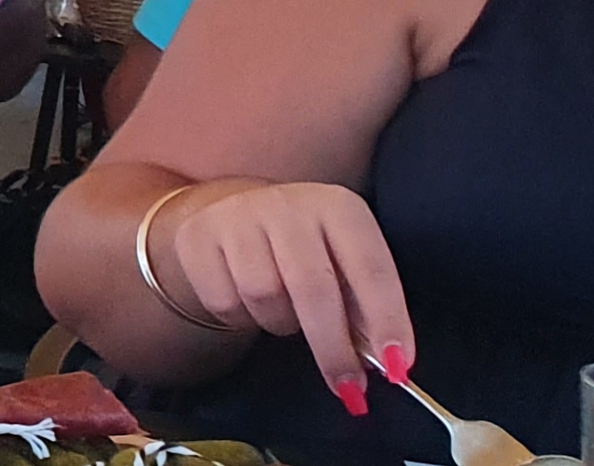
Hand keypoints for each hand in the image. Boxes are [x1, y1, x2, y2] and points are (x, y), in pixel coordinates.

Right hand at [151, 181, 414, 397]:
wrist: (235, 212)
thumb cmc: (307, 249)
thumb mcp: (346, 264)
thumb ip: (366, 308)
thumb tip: (386, 362)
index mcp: (339, 208)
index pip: (370, 268)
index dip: (387, 320)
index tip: (396, 367)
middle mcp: (288, 204)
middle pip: (313, 287)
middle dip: (333, 347)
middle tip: (347, 388)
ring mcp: (237, 216)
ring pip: (264, 296)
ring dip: (281, 323)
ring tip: (286, 313)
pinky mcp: (197, 237)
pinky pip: (223, 301)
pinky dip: (241, 318)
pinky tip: (248, 302)